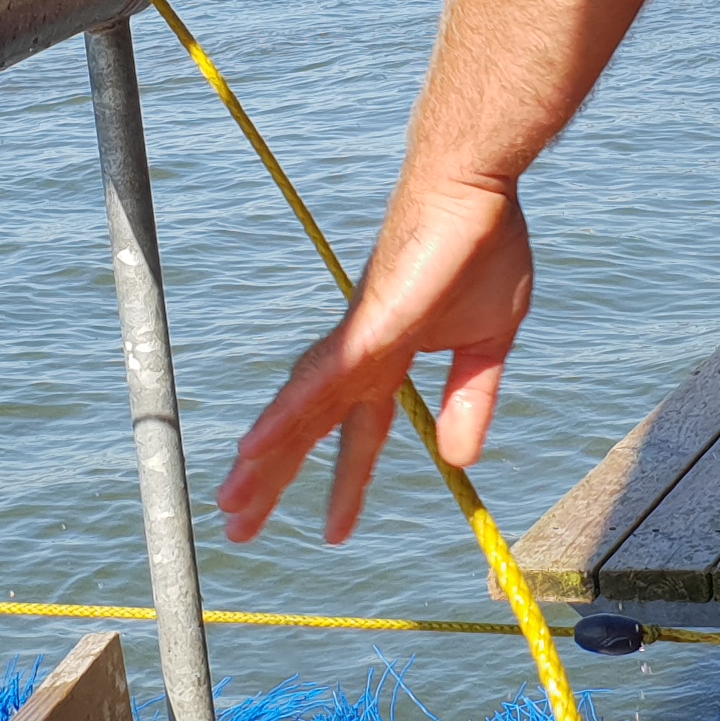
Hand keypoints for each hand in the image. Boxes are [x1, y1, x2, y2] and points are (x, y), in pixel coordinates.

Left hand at [217, 175, 533, 542]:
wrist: (476, 188)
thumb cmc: (482, 248)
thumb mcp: (488, 347)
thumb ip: (471, 400)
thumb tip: (459, 460)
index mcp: (390, 360)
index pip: (361, 433)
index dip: (346, 483)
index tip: (332, 532)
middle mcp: (361, 354)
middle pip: (309, 428)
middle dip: (274, 480)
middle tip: (237, 527)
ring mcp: (359, 338)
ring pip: (300, 409)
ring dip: (265, 459)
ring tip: (231, 504)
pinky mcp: (367, 323)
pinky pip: (320, 377)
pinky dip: (285, 413)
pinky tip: (254, 446)